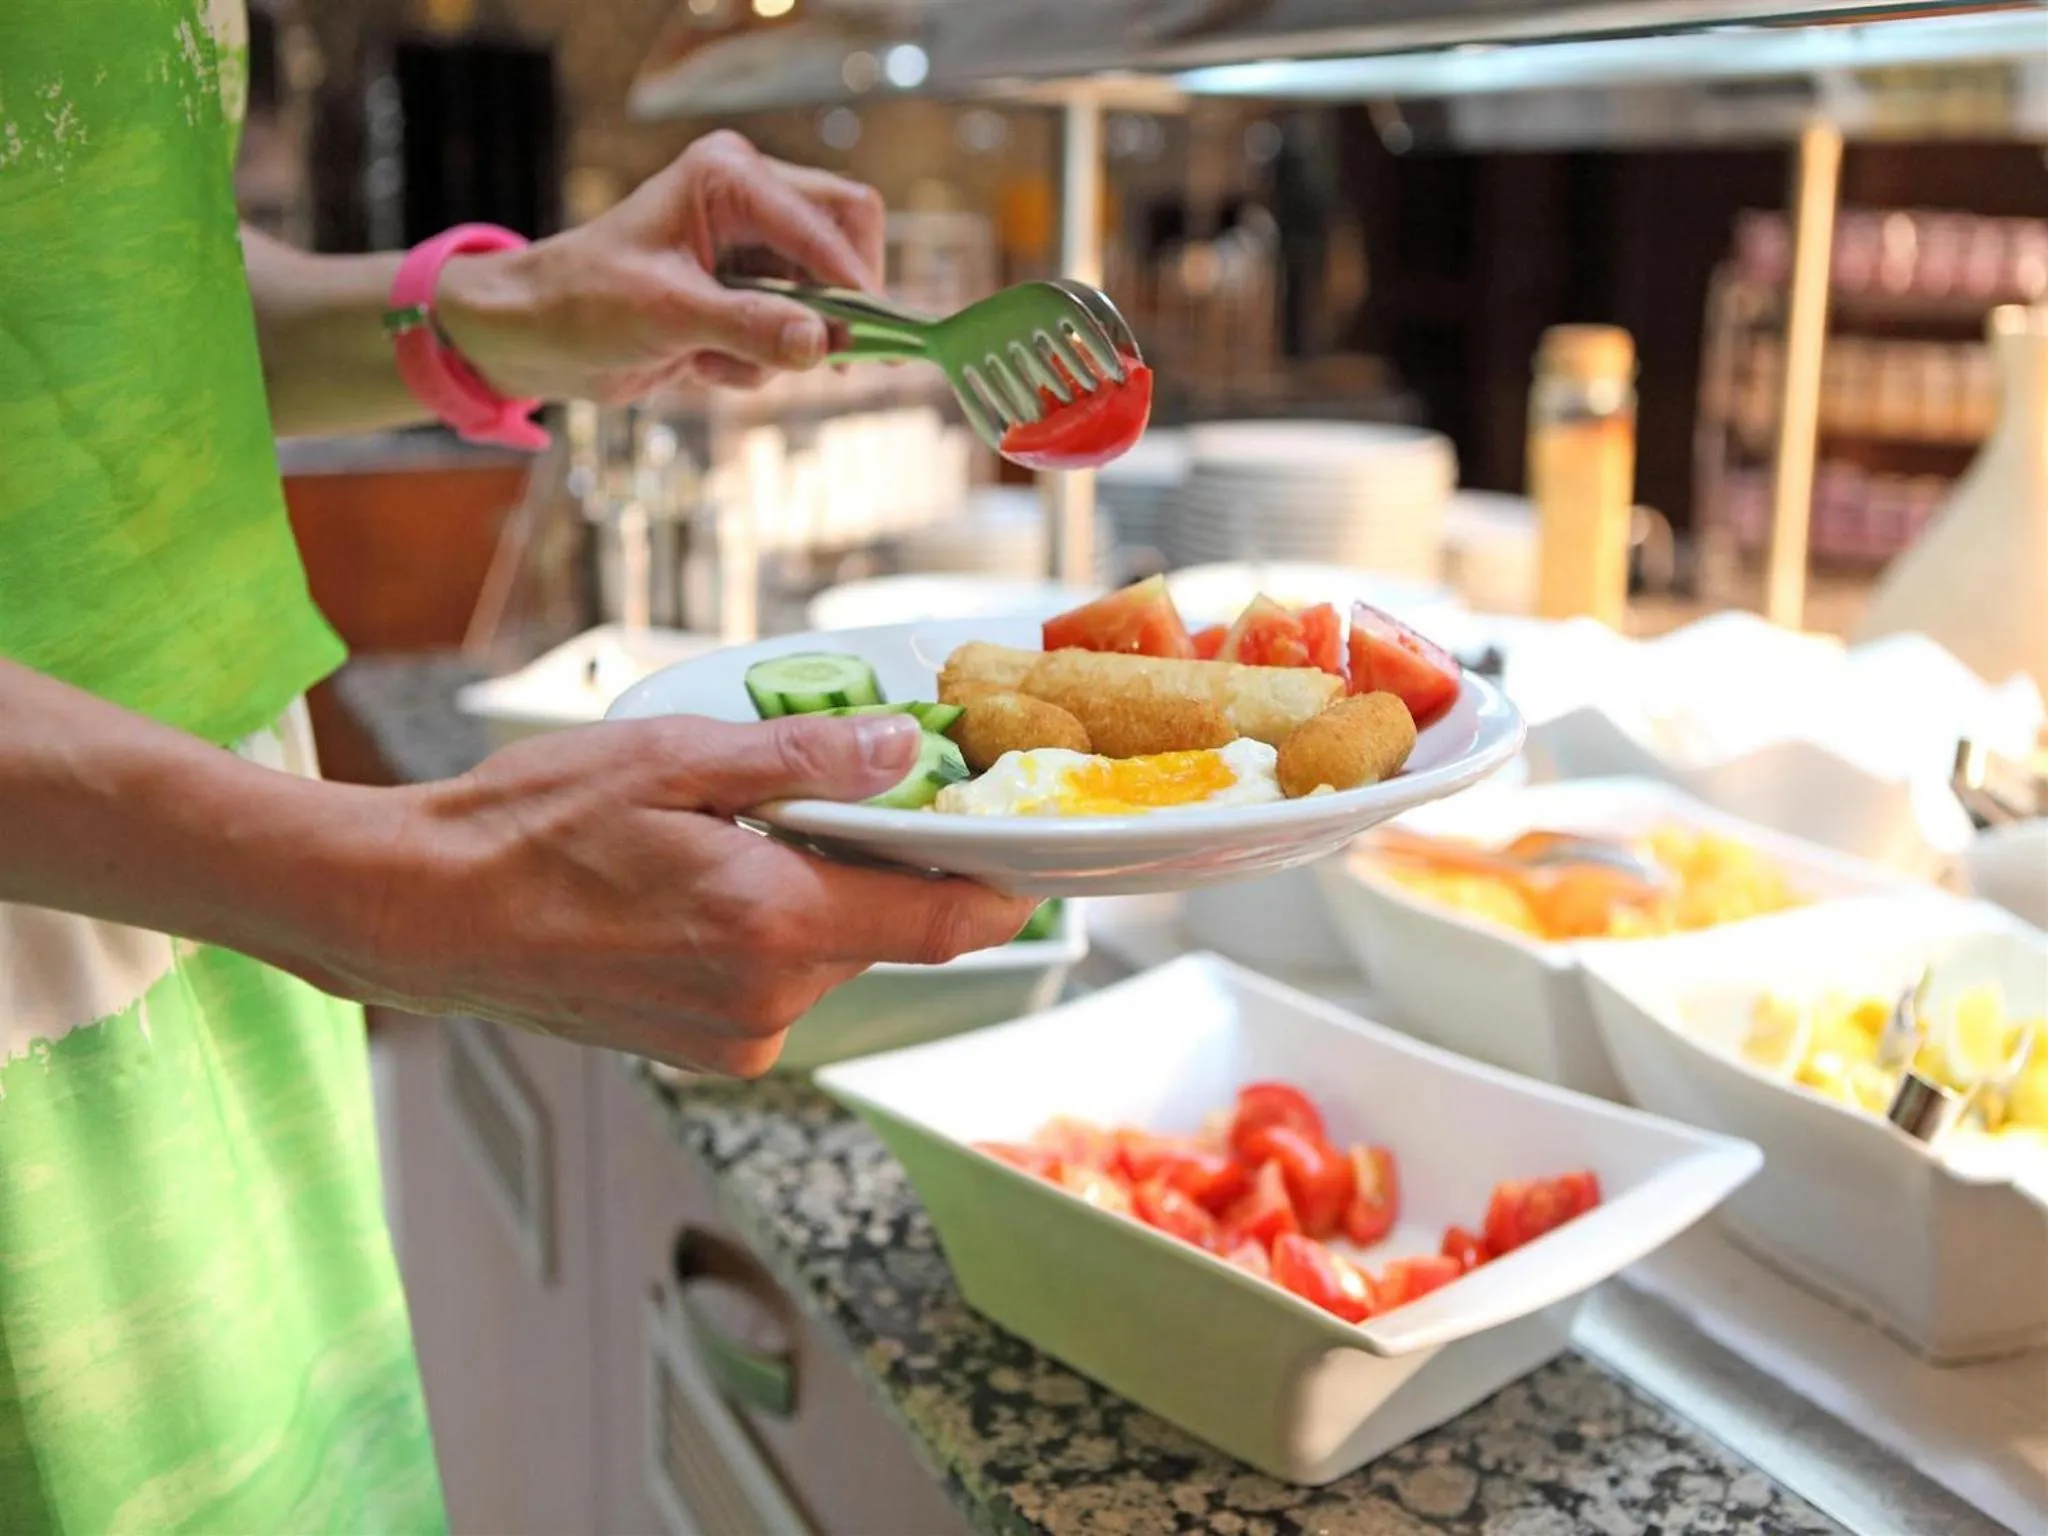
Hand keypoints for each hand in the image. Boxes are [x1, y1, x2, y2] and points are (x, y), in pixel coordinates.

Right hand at [303, 713, 1034, 1076]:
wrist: (429, 914)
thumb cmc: (530, 829)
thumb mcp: (674, 759)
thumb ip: (806, 761)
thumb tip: (906, 751)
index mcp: (774, 925)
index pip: (945, 920)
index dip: (1000, 882)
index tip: (1022, 840)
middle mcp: (769, 1000)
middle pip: (887, 927)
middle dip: (880, 863)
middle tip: (837, 792)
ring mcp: (737, 1035)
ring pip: (832, 952)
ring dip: (818, 895)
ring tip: (737, 836)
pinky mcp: (708, 1049)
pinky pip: (781, 981)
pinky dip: (771, 931)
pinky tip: (705, 887)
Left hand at [437, 130, 886, 401]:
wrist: (537, 334)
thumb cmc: (585, 302)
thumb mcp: (667, 315)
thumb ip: (749, 327)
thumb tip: (822, 344)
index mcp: (729, 177)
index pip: (828, 221)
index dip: (856, 281)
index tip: (876, 339)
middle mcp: (751, 200)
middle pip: (844, 244)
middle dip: (834, 309)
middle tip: (832, 364)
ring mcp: (753, 248)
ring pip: (822, 301)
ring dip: (781, 347)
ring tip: (713, 362)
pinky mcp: (748, 292)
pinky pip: (791, 334)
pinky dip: (758, 363)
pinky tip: (702, 364)